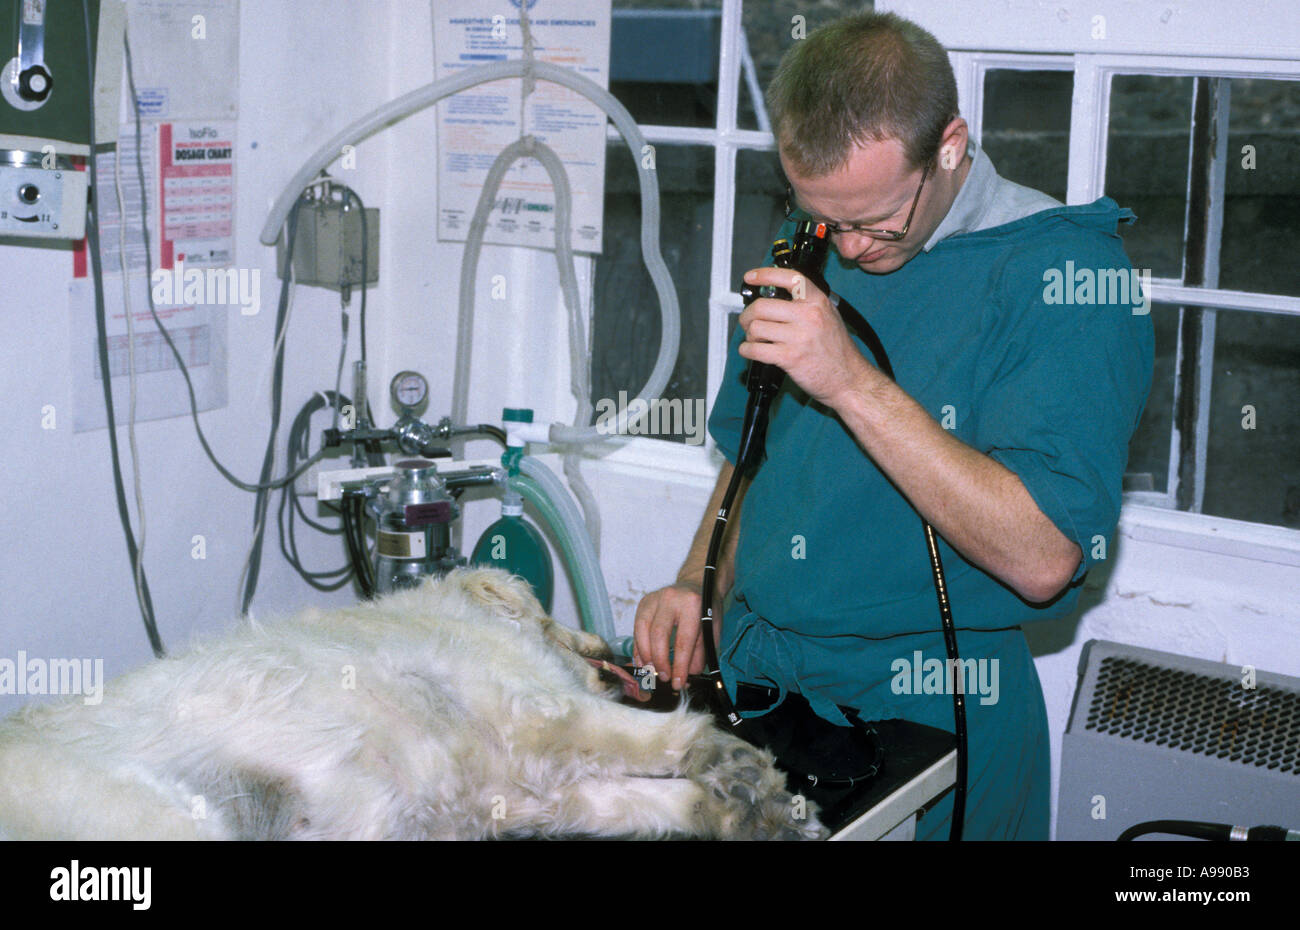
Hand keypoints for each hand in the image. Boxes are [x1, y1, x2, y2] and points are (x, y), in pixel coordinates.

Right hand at [632, 580, 717, 692]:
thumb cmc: (705, 608)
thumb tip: (688, 675)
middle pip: (658, 635)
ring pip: (642, 630)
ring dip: (645, 655)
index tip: (678, 682)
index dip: (680, 665)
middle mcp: (670, 598)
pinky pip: (636, 627)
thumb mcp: (711, 628)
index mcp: (692, 604)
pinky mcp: (644, 602)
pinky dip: (638, 647)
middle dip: (659, 660)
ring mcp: (654, 598)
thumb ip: (701, 652)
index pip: (683, 640)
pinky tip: (643, 661)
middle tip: (664, 677)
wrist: (697, 583)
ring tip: (652, 671)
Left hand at [738, 266, 870, 408]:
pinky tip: (751, 351)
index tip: (751, 277)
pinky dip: (747, 350)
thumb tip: (776, 295)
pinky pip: (755, 350)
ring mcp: (799, 337)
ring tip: (756, 340)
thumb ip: (806, 303)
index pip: (789, 278)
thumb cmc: (837, 350)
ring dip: (749, 335)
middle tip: (748, 322)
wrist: (849, 378)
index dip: (765, 275)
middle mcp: (808, 316)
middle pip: (761, 306)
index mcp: (817, 302)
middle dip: (747, 315)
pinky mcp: (789, 358)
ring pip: (755, 328)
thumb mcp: (828, 315)